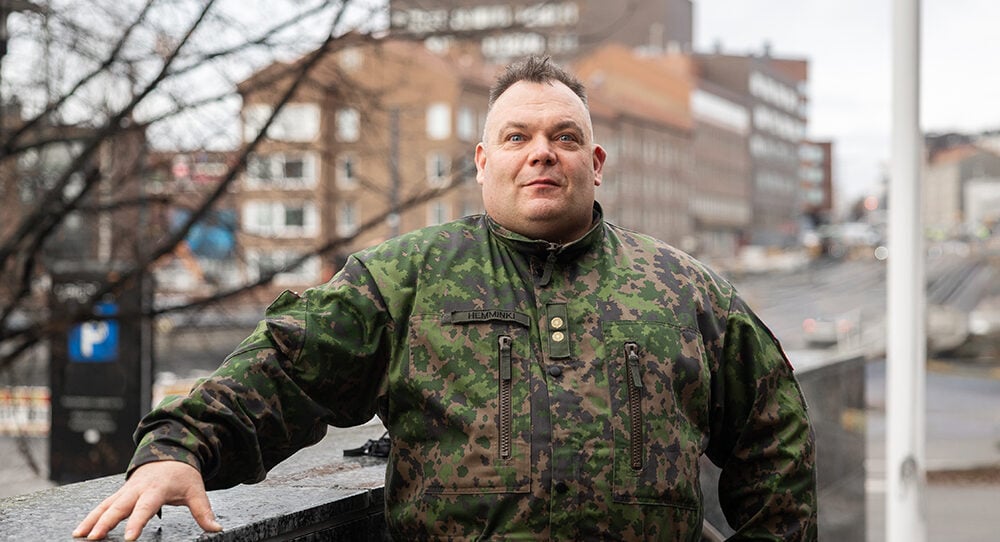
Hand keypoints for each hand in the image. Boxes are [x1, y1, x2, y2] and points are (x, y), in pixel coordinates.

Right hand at [73, 461, 222, 539]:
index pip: (146, 507)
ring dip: (92, 520)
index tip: (129, 538)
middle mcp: (138, 489)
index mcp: (157, 489)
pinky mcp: (119, 493)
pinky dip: (91, 516)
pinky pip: (103, 505)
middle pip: (119, 506)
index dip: (137, 522)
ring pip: (106, 505)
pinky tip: (80, 531)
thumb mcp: (196, 490)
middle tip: (94, 538)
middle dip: (106, 522)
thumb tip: (217, 529)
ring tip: (80, 536)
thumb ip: (203, 511)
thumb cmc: (182, 474)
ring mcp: (126, 490)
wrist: (169, 450)